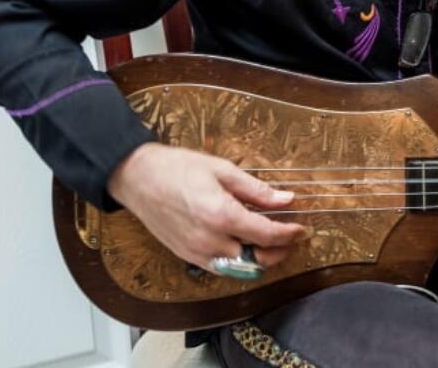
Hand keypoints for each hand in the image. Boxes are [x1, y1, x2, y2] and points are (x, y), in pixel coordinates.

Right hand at [107, 142, 307, 272]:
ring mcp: (195, 252)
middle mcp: (209, 240)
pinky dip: (238, 264)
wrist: (136, 177)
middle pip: (256, 259)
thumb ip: (256, 190)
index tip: (301, 228)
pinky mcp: (186, 255)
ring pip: (238, 269)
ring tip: (272, 244)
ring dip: (259, 261)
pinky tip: (245, 248)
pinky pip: (219, 268)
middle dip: (279, 251)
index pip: (266, 235)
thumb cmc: (177, 168)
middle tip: (290, 238)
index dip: (289, 234)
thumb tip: (286, 199)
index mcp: (221, 215)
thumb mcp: (223, 170)